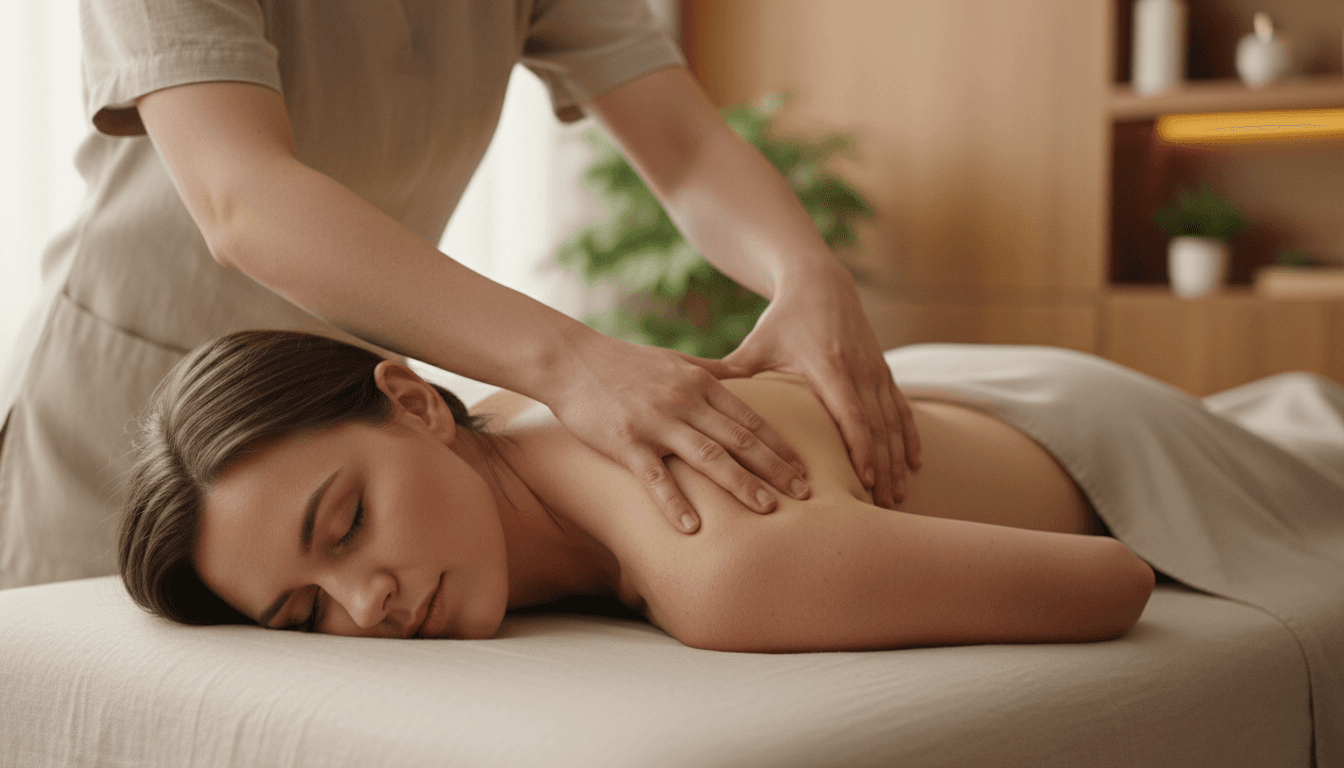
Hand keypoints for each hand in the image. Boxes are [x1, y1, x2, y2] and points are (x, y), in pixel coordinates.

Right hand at [545, 326, 810, 532]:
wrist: (570, 360)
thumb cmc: (624, 363)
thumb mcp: (675, 361)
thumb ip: (710, 373)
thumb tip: (743, 377)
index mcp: (700, 383)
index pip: (751, 418)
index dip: (780, 445)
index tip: (805, 468)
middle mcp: (684, 401)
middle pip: (740, 439)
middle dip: (776, 468)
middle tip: (806, 494)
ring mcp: (656, 422)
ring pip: (708, 457)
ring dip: (741, 484)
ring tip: (769, 510)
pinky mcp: (625, 442)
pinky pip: (655, 478)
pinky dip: (674, 503)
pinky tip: (693, 529)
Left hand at [723, 262, 920, 507]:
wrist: (821, 284)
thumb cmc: (783, 319)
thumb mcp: (756, 344)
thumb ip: (731, 372)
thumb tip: (694, 394)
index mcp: (828, 365)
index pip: (850, 412)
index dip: (859, 447)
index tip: (863, 479)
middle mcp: (858, 369)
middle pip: (876, 426)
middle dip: (882, 467)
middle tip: (881, 506)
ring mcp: (875, 370)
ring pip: (893, 421)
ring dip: (898, 459)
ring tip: (897, 496)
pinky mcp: (884, 370)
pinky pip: (903, 408)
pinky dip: (910, 436)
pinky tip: (915, 463)